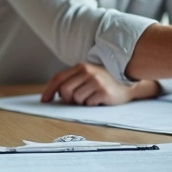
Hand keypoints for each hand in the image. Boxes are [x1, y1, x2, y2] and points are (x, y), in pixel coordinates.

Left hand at [40, 63, 157, 105]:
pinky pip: (88, 103)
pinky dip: (91, 104)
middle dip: (67, 99)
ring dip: (81, 102)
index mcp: (81, 66)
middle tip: (76, 100)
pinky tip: (99, 99)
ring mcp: (96, 81)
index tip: (45, 100)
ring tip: (91, 97)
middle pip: (65, 90)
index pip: (59, 78)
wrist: (127, 84)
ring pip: (76, 99)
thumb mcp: (88, 75)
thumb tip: (55, 94)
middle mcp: (88, 72)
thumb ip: (73, 80)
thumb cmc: (104, 81)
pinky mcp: (103, 91)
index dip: (49, 90)